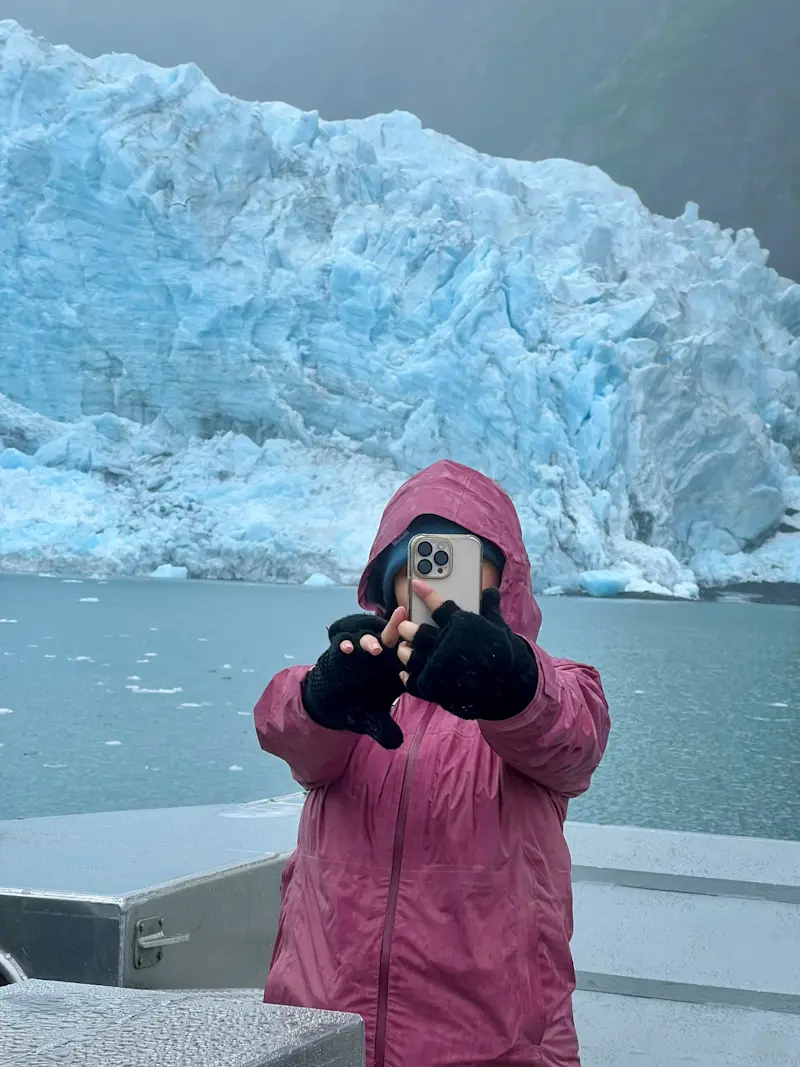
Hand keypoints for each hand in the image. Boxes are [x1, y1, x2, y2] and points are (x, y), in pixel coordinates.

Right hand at [301, 608, 407, 748]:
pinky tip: (348, 649)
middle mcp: (380, 657)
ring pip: (369, 638)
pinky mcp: (340, 651)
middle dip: (397, 627)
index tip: (422, 647)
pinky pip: (343, 643)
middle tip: (403, 619)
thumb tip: (396, 742)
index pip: (408, 658)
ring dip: (372, 640)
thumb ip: (384, 730)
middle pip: (392, 639)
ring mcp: (360, 652)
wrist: (331, 705)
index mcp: (394, 670)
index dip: (415, 652)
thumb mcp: (372, 721)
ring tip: (375, 649)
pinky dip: (345, 644)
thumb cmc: (360, 709)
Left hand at [396, 581, 537, 719]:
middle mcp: (446, 644)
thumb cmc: (503, 654)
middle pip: (416, 632)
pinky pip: (413, 680)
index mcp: (460, 626)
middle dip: (407, 628)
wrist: (509, 686)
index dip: (425, 593)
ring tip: (405, 648)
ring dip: (405, 651)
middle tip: (405, 627)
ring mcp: (438, 667)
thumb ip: (490, 608)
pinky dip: (407, 676)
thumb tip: (489, 591)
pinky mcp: (435, 687)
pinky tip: (406, 672)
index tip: (415, 584)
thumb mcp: (498, 626)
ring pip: (411, 656)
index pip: (438, 604)